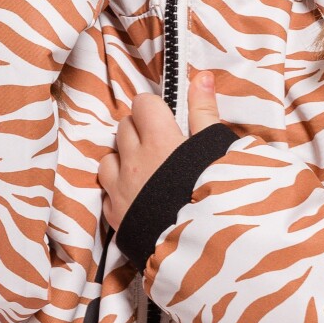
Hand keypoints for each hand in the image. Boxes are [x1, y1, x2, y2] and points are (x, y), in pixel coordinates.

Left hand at [99, 70, 224, 231]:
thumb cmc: (215, 194)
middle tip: (161, 145)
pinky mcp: (116, 215)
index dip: (155, 110)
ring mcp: (120, 188)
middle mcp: (133, 160)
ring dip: (123, 160)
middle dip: (139, 131)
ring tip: (145, 171)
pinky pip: (106, 193)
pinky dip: (118, 191)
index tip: (167, 121)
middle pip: (124, 127)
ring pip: (108, 159)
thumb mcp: (216, 148)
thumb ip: (204, 111)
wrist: (202, 246)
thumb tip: (201, 77)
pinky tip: (137, 197)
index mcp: (158, 139)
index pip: (142, 104)